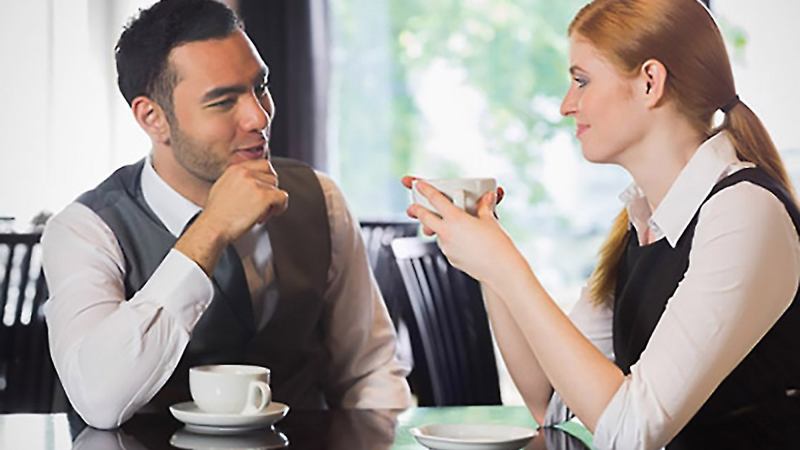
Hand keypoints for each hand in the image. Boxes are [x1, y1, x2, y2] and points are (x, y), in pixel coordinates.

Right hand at [201, 159, 288, 242]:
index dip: (266, 178)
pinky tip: (269, 214)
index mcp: (236, 169)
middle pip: (272, 176)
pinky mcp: (264, 196)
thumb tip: (252, 183)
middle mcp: (246, 173)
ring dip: (273, 201)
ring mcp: (255, 183)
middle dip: (270, 190)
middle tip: (263, 204)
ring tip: (260, 212)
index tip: (265, 189)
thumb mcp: (222, 187)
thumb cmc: (216, 215)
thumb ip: (238, 180)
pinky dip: (280, 207)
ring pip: (277, 187)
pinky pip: (282, 197)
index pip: (263, 164)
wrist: (213, 227)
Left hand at [403, 177, 520, 282]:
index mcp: (456, 218)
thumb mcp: (490, 221)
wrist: (501, 270)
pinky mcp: (451, 259)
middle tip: (411, 208)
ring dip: (437, 228)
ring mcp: (447, 247)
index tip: (418, 185)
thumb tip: (486, 197)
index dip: (425, 190)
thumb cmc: (497, 245)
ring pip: (436, 233)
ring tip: (449, 225)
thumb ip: (484, 207)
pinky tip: (463, 240)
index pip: (435, 200)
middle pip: (425, 218)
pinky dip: (450, 240)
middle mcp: (447, 233)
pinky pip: (446, 246)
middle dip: (416, 211)